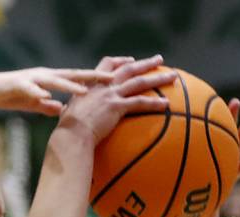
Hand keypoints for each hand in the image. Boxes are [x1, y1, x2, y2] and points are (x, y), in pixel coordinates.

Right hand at [0, 67, 113, 116]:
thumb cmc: (9, 95)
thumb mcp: (32, 102)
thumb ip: (46, 105)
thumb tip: (61, 110)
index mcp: (49, 79)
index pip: (76, 79)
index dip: (95, 79)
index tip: (114, 81)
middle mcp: (44, 75)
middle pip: (72, 75)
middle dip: (91, 76)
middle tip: (112, 78)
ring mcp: (32, 78)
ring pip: (55, 80)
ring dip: (69, 84)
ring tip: (85, 90)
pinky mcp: (18, 84)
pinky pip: (31, 89)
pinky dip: (40, 92)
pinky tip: (48, 96)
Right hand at [62, 54, 176, 143]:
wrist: (71, 134)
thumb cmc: (67, 129)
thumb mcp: (69, 112)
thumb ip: (73, 109)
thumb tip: (66, 114)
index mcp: (91, 84)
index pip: (107, 64)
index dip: (120, 61)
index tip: (130, 61)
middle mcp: (103, 86)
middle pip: (129, 69)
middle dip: (146, 63)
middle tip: (159, 59)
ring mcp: (110, 95)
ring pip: (139, 82)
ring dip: (158, 78)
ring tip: (173, 76)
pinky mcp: (117, 107)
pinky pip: (140, 103)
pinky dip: (154, 103)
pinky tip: (166, 104)